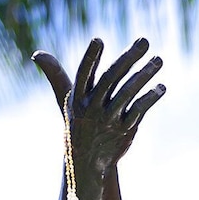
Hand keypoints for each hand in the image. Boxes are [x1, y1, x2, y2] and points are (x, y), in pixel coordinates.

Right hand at [32, 38, 165, 171]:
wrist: (87, 160)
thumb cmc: (78, 122)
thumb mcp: (66, 100)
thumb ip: (57, 75)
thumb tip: (36, 53)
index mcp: (77, 98)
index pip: (83, 74)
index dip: (90, 58)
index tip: (98, 39)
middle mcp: (92, 107)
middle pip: (111, 78)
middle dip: (128, 58)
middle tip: (144, 40)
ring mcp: (109, 119)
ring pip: (128, 93)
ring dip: (145, 75)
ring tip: (159, 60)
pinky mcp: (125, 129)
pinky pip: (139, 110)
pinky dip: (151, 98)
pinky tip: (161, 87)